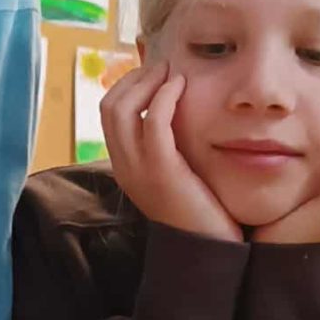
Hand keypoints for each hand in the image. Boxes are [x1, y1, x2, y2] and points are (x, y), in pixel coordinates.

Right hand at [100, 61, 241, 240]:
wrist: (210, 253)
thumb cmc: (202, 214)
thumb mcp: (178, 177)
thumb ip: (170, 150)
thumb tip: (177, 119)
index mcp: (125, 167)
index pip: (110, 115)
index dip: (128, 87)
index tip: (155, 74)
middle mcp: (124, 167)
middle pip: (110, 106)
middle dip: (134, 78)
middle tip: (162, 67)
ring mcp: (139, 170)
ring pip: (122, 110)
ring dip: (146, 82)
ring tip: (171, 72)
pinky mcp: (162, 171)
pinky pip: (154, 122)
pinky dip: (163, 97)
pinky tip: (180, 86)